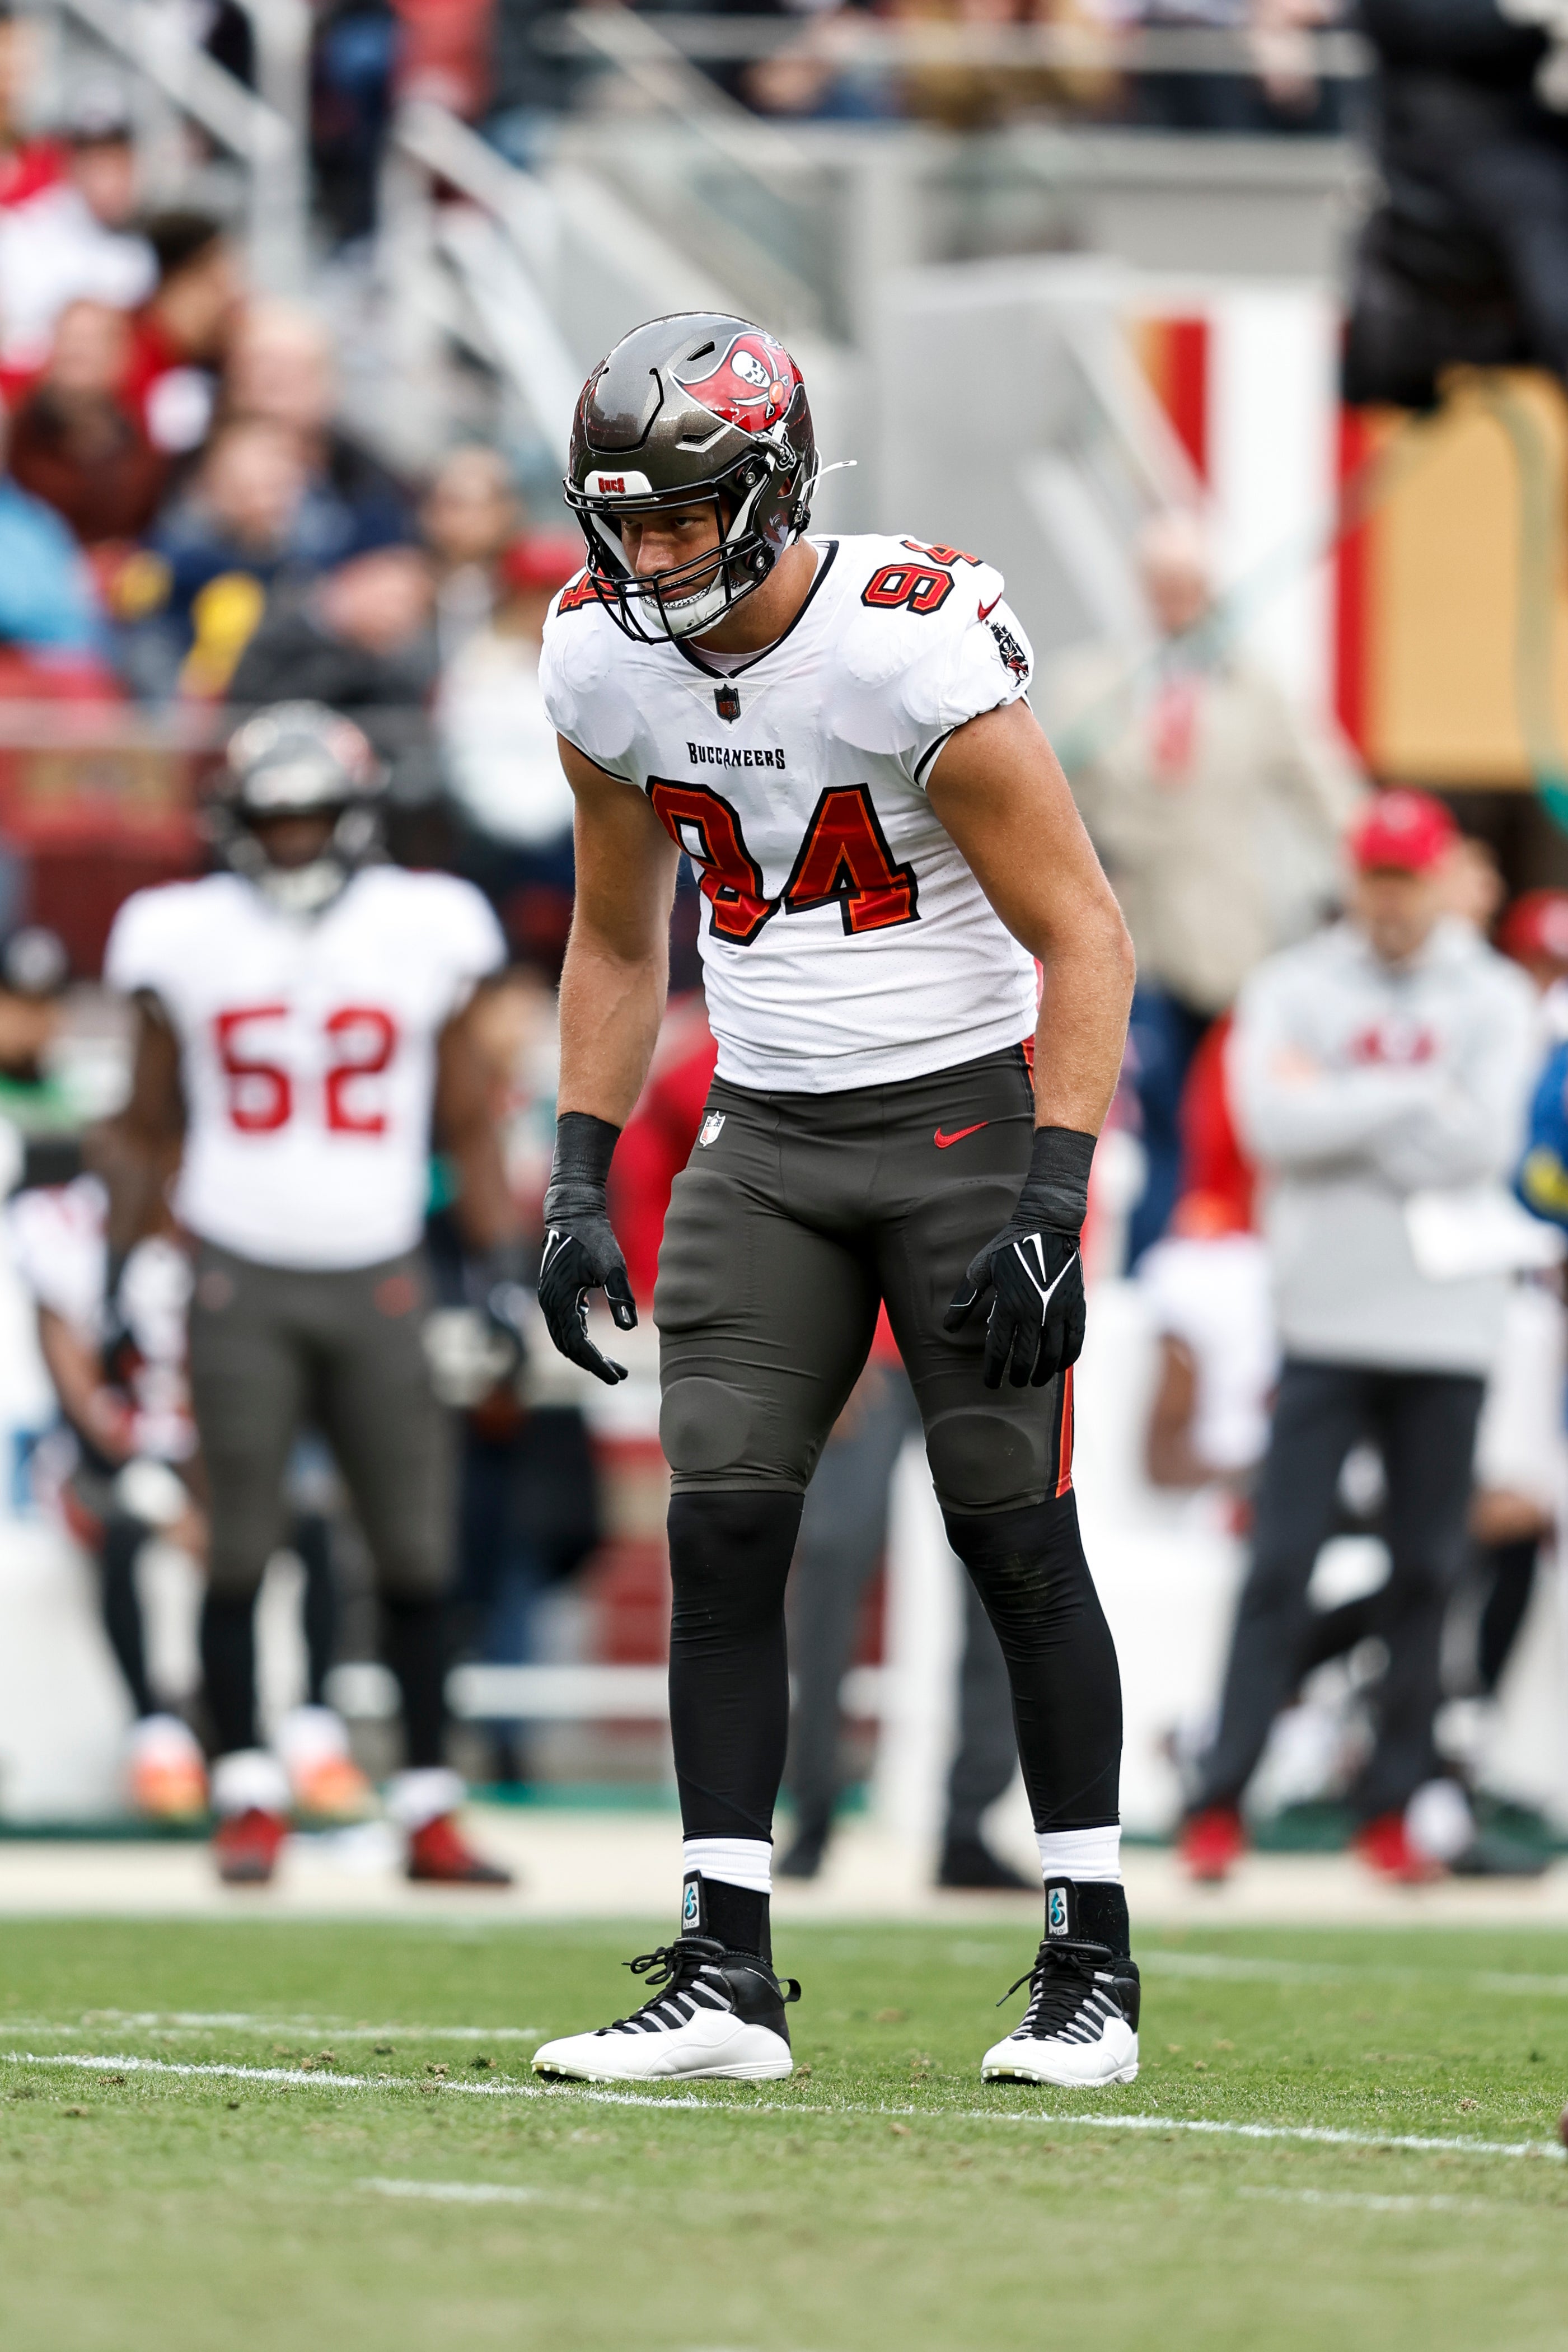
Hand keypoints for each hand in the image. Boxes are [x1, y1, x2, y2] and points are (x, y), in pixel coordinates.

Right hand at [538, 1221, 635, 1384]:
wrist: (573, 1212)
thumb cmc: (594, 1237)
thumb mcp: (612, 1266)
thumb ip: (620, 1296)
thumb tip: (630, 1328)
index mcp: (559, 1300)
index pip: (576, 1344)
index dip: (597, 1363)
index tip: (616, 1377)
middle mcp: (549, 1303)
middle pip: (567, 1347)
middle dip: (592, 1363)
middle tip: (619, 1375)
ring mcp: (549, 1297)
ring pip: (564, 1337)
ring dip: (585, 1352)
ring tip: (611, 1364)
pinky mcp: (554, 1291)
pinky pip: (563, 1323)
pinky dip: (578, 1336)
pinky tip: (593, 1340)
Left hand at [942, 1127, 1094, 1390]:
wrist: (1047, 1227)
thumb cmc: (1008, 1248)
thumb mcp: (980, 1270)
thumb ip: (964, 1301)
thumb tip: (947, 1328)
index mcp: (1009, 1304)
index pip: (999, 1350)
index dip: (993, 1371)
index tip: (990, 1383)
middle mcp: (1035, 1312)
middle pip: (1026, 1358)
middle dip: (1017, 1376)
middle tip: (1012, 1383)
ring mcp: (1059, 1310)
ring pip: (1052, 1355)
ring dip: (1042, 1373)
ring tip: (1034, 1380)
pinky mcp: (1076, 1306)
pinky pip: (1075, 1342)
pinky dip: (1067, 1359)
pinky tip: (1058, 1366)